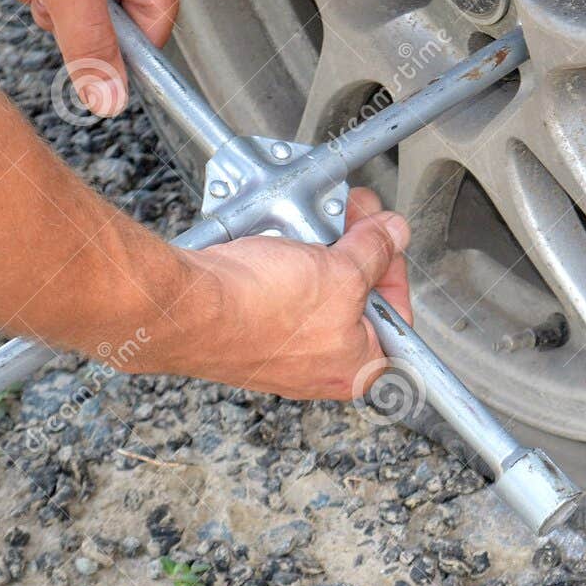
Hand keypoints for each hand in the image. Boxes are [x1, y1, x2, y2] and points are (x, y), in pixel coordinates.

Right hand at [144, 190, 413, 400]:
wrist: (188, 307)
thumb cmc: (262, 310)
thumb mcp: (343, 271)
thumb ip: (377, 250)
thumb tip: (394, 235)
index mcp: (356, 368)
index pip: (397, 318)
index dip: (394, 270)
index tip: (386, 240)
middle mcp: (320, 367)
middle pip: (356, 299)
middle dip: (355, 249)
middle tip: (352, 217)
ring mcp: (282, 349)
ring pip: (316, 289)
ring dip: (320, 248)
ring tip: (312, 222)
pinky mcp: (250, 328)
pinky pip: (280, 289)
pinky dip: (285, 259)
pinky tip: (282, 235)